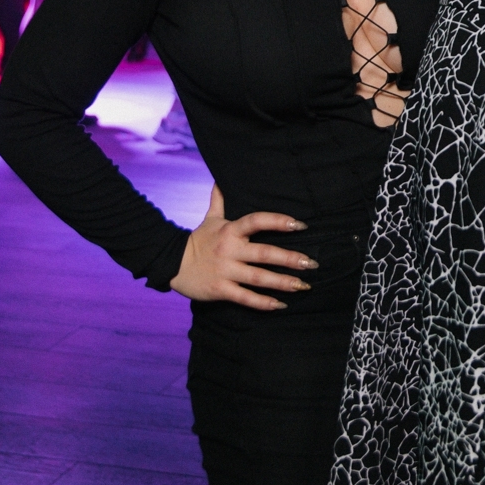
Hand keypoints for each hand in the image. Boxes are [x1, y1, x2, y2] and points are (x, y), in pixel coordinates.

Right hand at [168, 186, 314, 309]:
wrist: (172, 263)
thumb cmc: (197, 240)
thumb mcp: (210, 219)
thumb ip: (219, 200)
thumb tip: (220, 179)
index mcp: (230, 230)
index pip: (257, 221)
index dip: (278, 221)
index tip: (300, 225)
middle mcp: (230, 250)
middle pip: (264, 253)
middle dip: (290, 259)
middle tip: (312, 263)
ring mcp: (225, 271)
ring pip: (258, 277)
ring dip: (282, 282)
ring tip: (302, 285)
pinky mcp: (220, 290)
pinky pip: (245, 297)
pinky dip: (263, 302)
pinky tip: (280, 305)